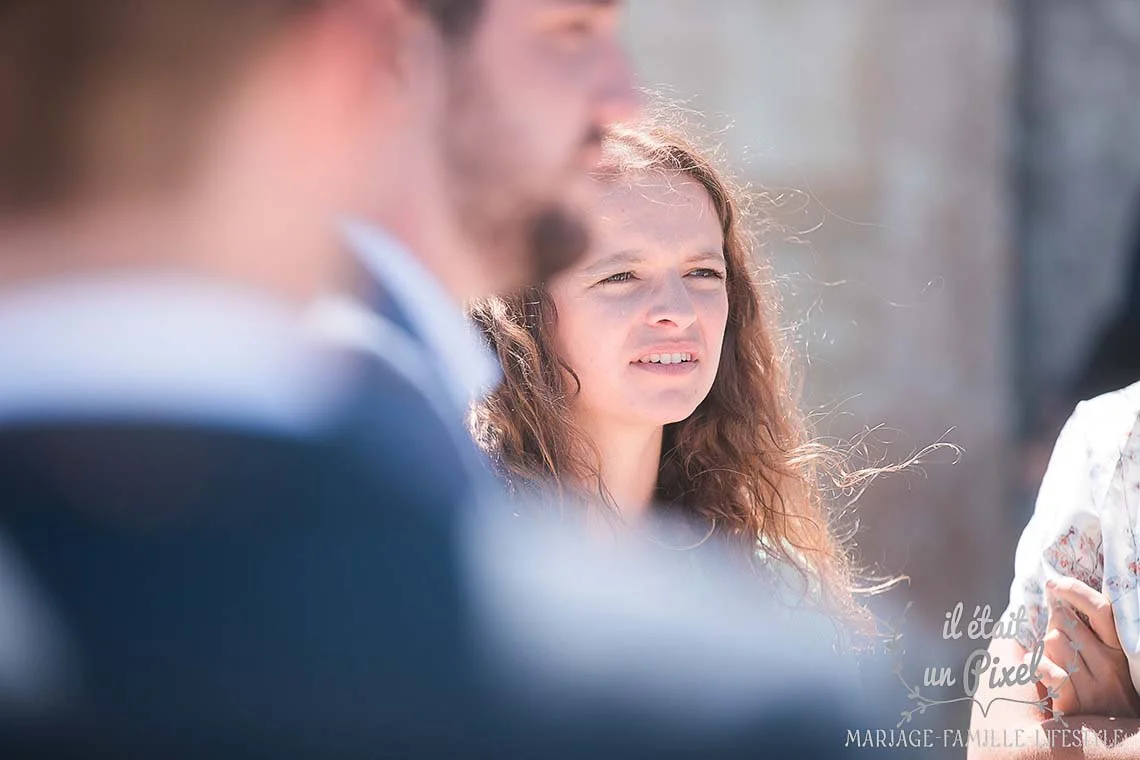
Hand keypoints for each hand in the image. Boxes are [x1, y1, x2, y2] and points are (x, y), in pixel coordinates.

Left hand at [1026, 576, 1139, 717]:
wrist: (1107, 741)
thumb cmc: (1096, 691)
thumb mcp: (1101, 662)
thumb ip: (1083, 634)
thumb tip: (1057, 602)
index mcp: (1119, 652)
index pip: (1102, 611)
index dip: (1076, 591)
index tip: (1054, 584)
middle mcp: (1111, 667)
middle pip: (1067, 622)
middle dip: (1052, 624)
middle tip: (1054, 638)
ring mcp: (1094, 687)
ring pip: (1053, 641)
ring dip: (1044, 647)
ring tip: (1052, 662)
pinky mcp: (1074, 704)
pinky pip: (1045, 668)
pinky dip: (1034, 664)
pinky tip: (1035, 667)